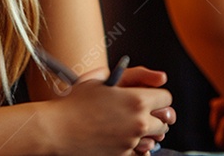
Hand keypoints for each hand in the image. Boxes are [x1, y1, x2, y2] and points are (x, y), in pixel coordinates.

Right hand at [47, 66, 173, 154]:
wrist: (57, 130)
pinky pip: (140, 153)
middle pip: (164, 121)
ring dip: (147, 132)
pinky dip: (135, 147)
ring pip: (155, 138)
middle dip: (155, 115)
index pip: (166, 98)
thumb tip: (156, 78)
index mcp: (136, 100)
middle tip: (140, 112)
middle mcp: (139, 122)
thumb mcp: (101, 78)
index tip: (149, 97)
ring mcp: (132, 142)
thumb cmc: (75, 102)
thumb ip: (131, 74)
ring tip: (129, 125)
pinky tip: (122, 138)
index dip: (157, 95)